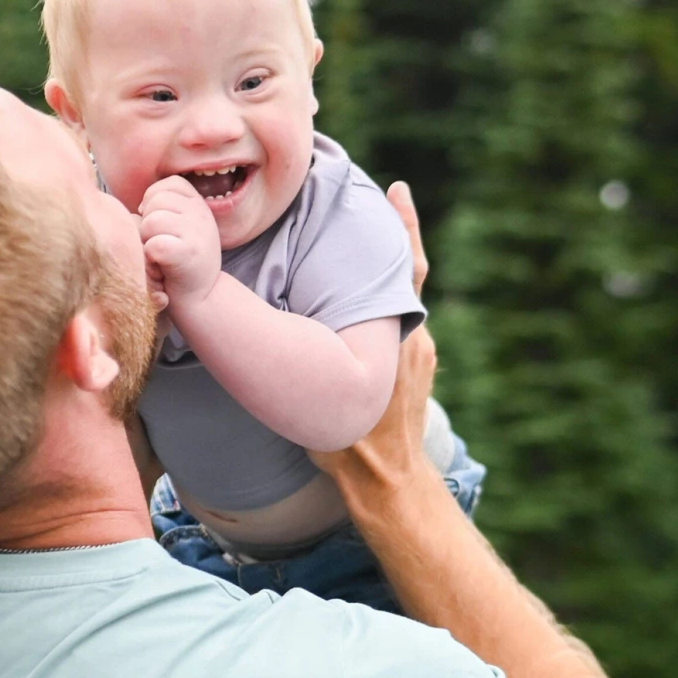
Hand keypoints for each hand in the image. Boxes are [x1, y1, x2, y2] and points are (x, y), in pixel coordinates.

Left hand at [139, 176, 221, 311]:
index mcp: (200, 205)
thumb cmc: (183, 263)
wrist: (203, 299)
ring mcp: (197, 233)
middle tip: (161, 245)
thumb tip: (141, 205)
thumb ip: (167, 208)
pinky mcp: (187, 253)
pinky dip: (151, 259)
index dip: (154, 201)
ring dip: (147, 242)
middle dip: (148, 223)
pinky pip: (152, 245)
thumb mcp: (183, 228)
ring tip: (161, 257)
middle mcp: (202, 214)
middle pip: (155, 201)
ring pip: (151, 222)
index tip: (160, 226)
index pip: (169, 185)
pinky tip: (162, 268)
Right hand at [310, 179, 434, 484]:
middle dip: (392, 243)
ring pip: (400, 304)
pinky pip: (400, 328)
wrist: (389, 486)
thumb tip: (259, 332)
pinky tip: (359, 307)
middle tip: (381, 200)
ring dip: (382, 280)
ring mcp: (419, 357)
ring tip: (360, 247)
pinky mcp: (416, 374)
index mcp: (398, 336)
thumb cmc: (351, 447)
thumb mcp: (322, 393)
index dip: (405, 229)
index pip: (407, 269)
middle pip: (404, 278)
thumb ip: (302, 359)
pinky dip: (382, 312)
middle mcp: (414, 339)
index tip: (399, 190)